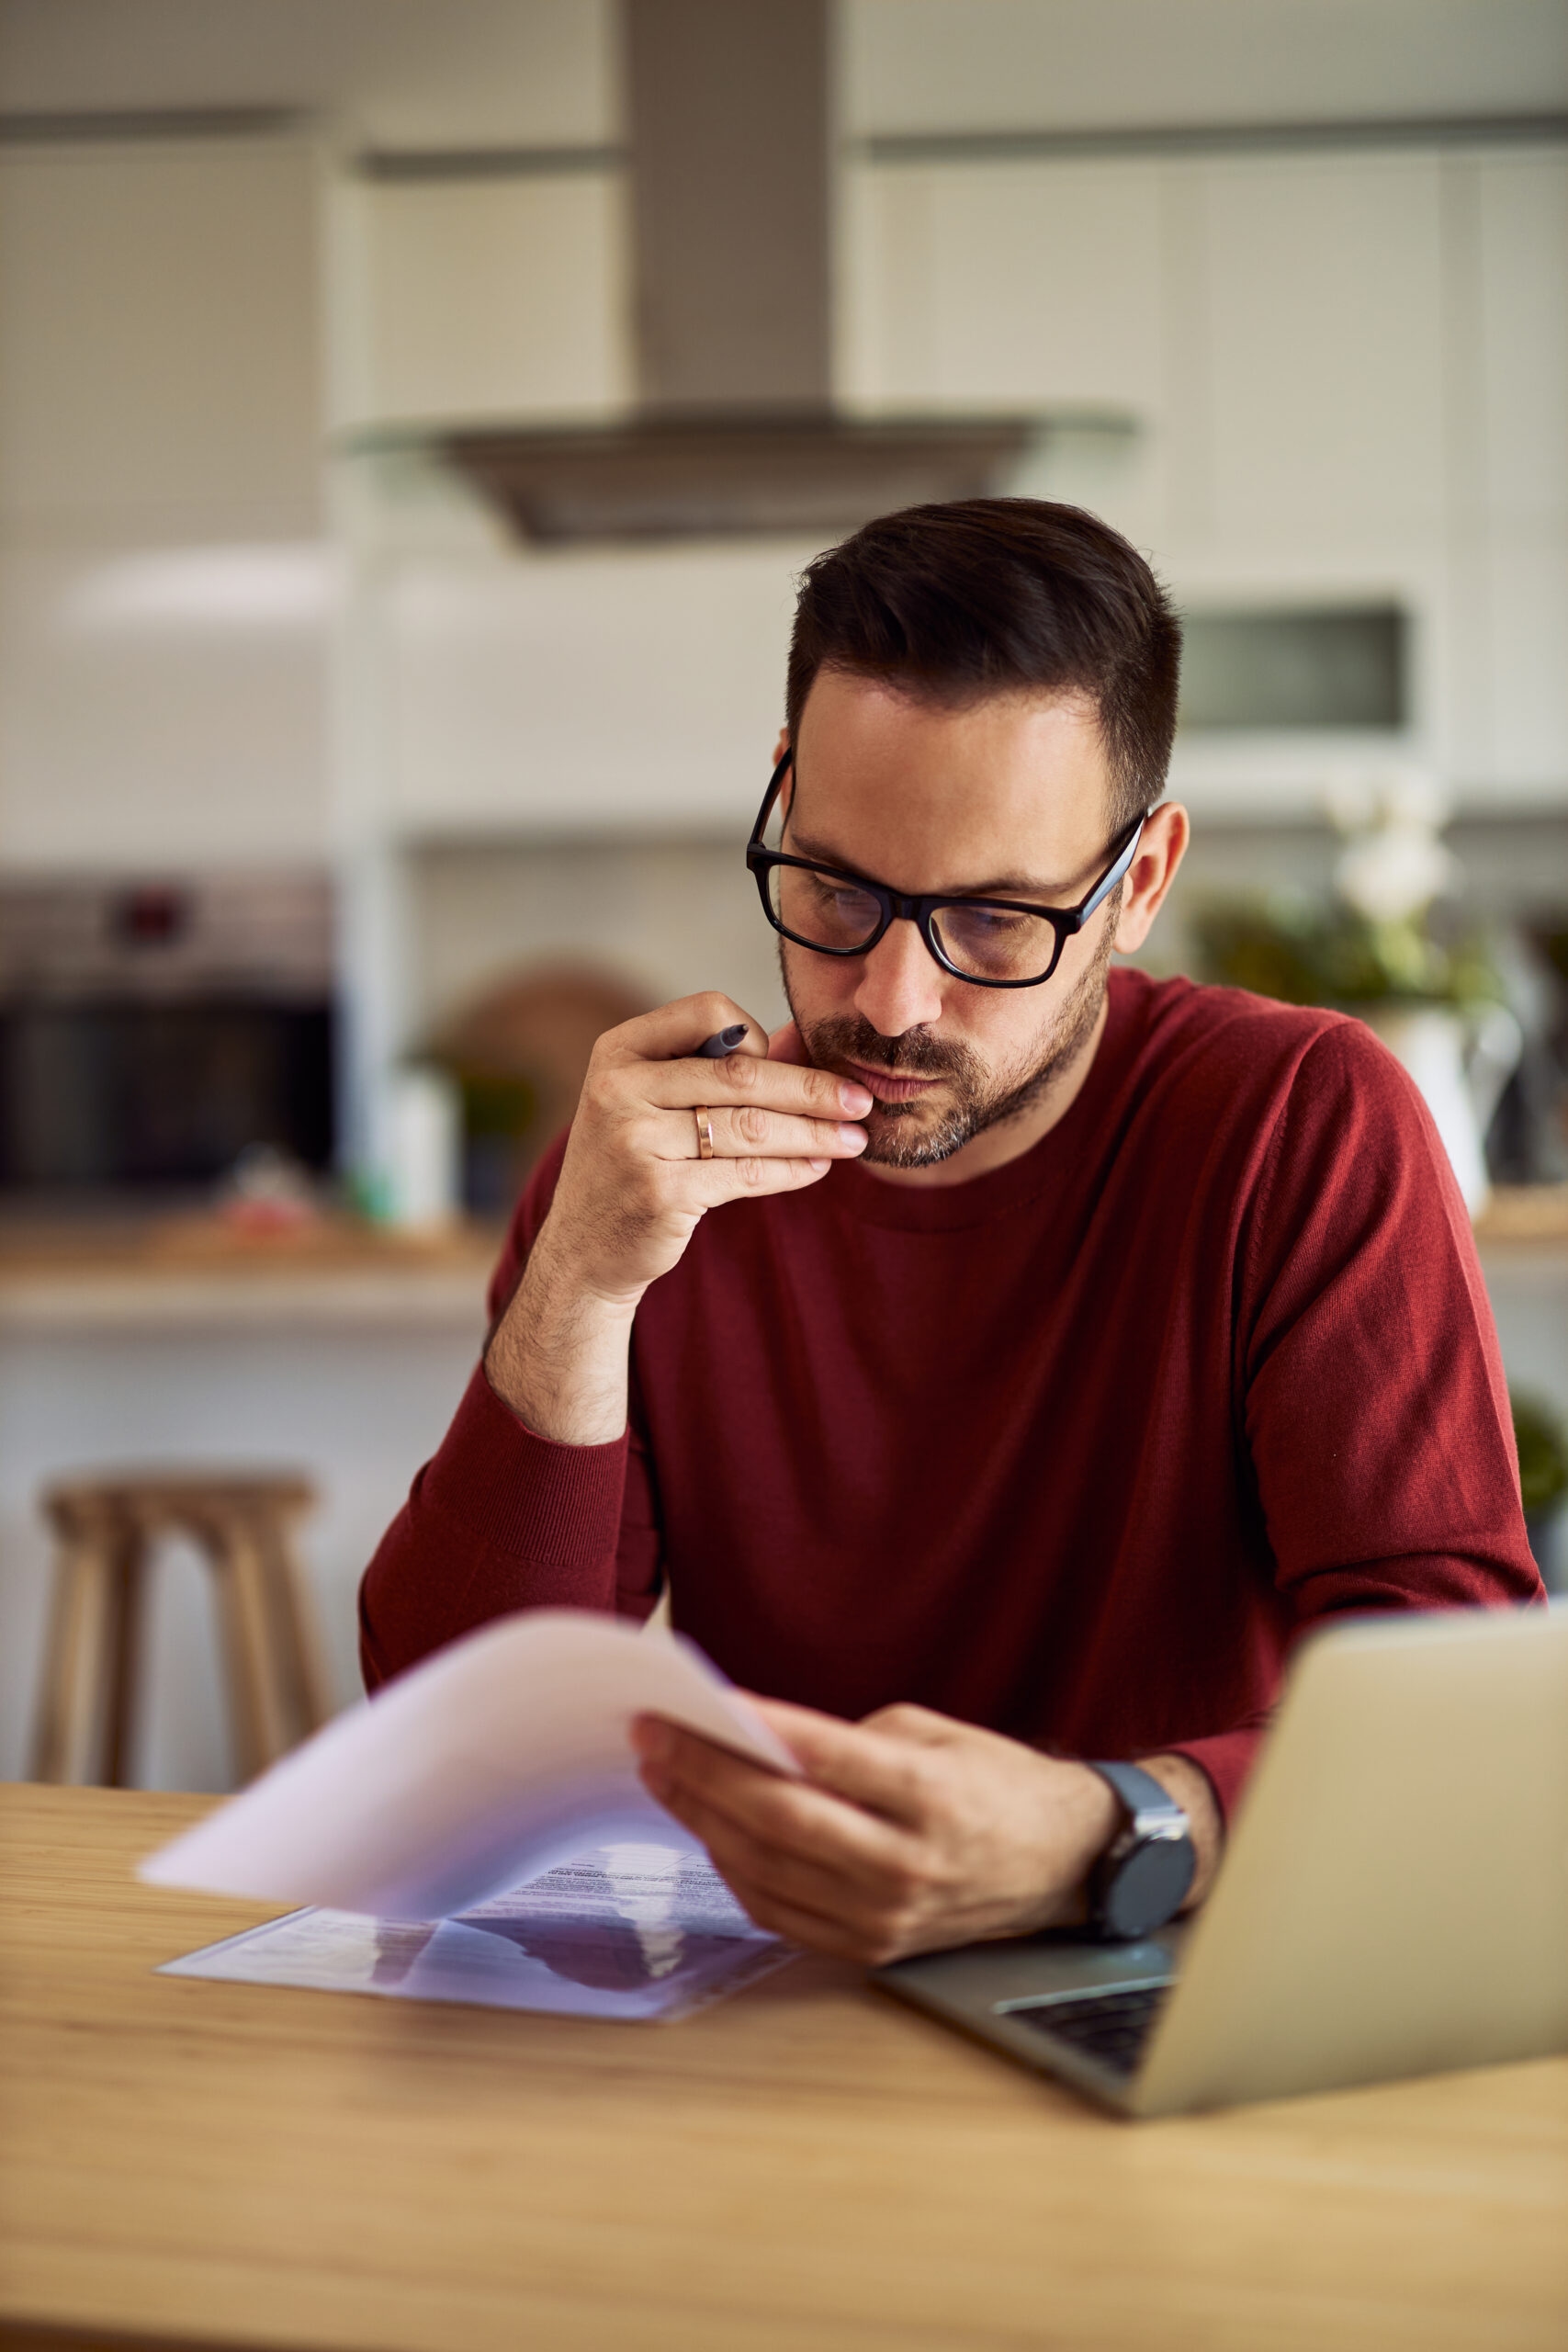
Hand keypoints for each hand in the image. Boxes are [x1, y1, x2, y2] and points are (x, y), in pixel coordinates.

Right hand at [485, 994, 869, 1443]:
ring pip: (751, 1127)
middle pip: (741, 1075)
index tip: (786, 1064)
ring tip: (853, 1139)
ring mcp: (637, 1141)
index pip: (708, 1012)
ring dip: (814, 1133)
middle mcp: (621, 1088)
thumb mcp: (650, 1102)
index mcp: (619, 1050)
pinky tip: (818, 1168)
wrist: (583, 1248)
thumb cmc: (630, 1164)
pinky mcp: (660, 1192)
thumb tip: (805, 1038)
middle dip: (812, 1089)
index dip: (756, 1035)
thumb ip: (716, 1066)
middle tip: (860, 1101)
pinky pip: (746, 1173)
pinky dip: (791, 1170)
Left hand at [631, 1697, 1128, 1965]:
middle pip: (779, 1821)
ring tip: (665, 1774)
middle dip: (702, 1775)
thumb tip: (758, 1740)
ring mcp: (884, 1918)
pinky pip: (777, 1911)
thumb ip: (848, 1740)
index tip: (691, 1704)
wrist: (1062, 1865)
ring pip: (766, 1870)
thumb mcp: (933, 1734)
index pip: (823, 1761)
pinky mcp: (869, 1949)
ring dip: (702, 1820)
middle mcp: (906, 1866)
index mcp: (930, 1798)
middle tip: (652, 1736)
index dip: (749, 1732)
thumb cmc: (995, 1786)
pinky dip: (732, 1868)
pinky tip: (708, 1827)